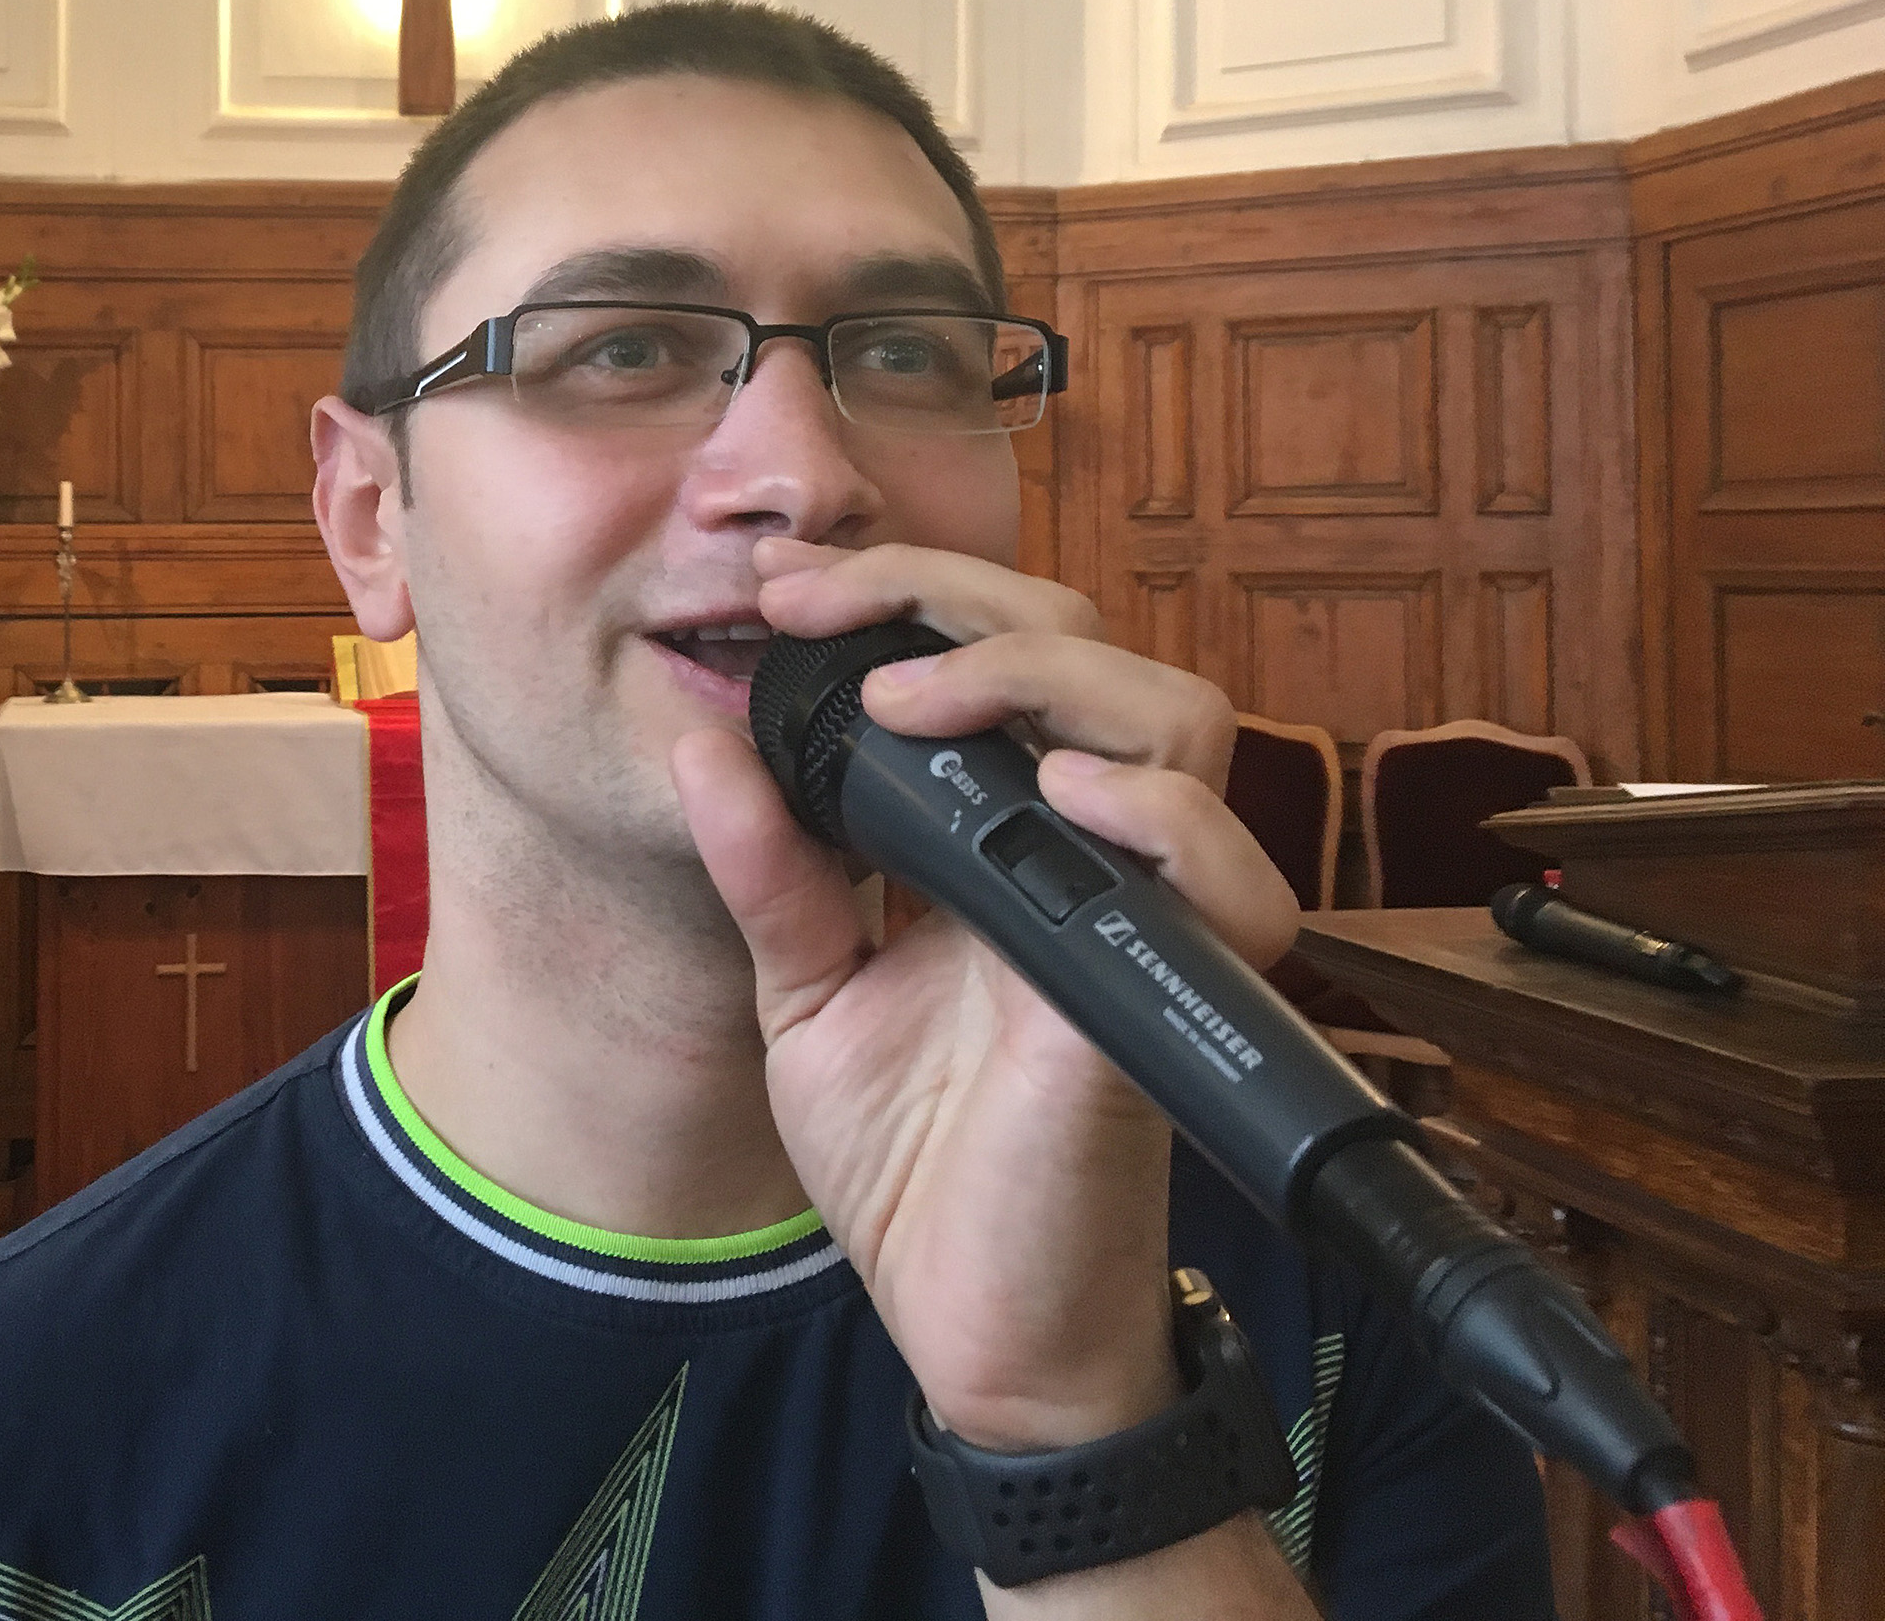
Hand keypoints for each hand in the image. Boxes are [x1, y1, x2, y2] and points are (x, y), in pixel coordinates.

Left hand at [670, 540, 1296, 1453]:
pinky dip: (1157, 813)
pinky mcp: (1168, 1000)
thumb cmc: (917, 1166)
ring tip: (917, 701)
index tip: (782, 593)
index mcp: (999, 839)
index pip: (999, 654)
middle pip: (1089, 646)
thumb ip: (770, 873)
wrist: (977, 1330)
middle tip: (827, 608)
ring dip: (1044, 673)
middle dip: (955, 595)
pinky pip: (1225, 877)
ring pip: (1173, 716)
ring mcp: (1136, 917)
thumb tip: (698, 744)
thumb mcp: (807, 996)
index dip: (902, 596)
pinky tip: (1055, 793)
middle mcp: (1081, 856)